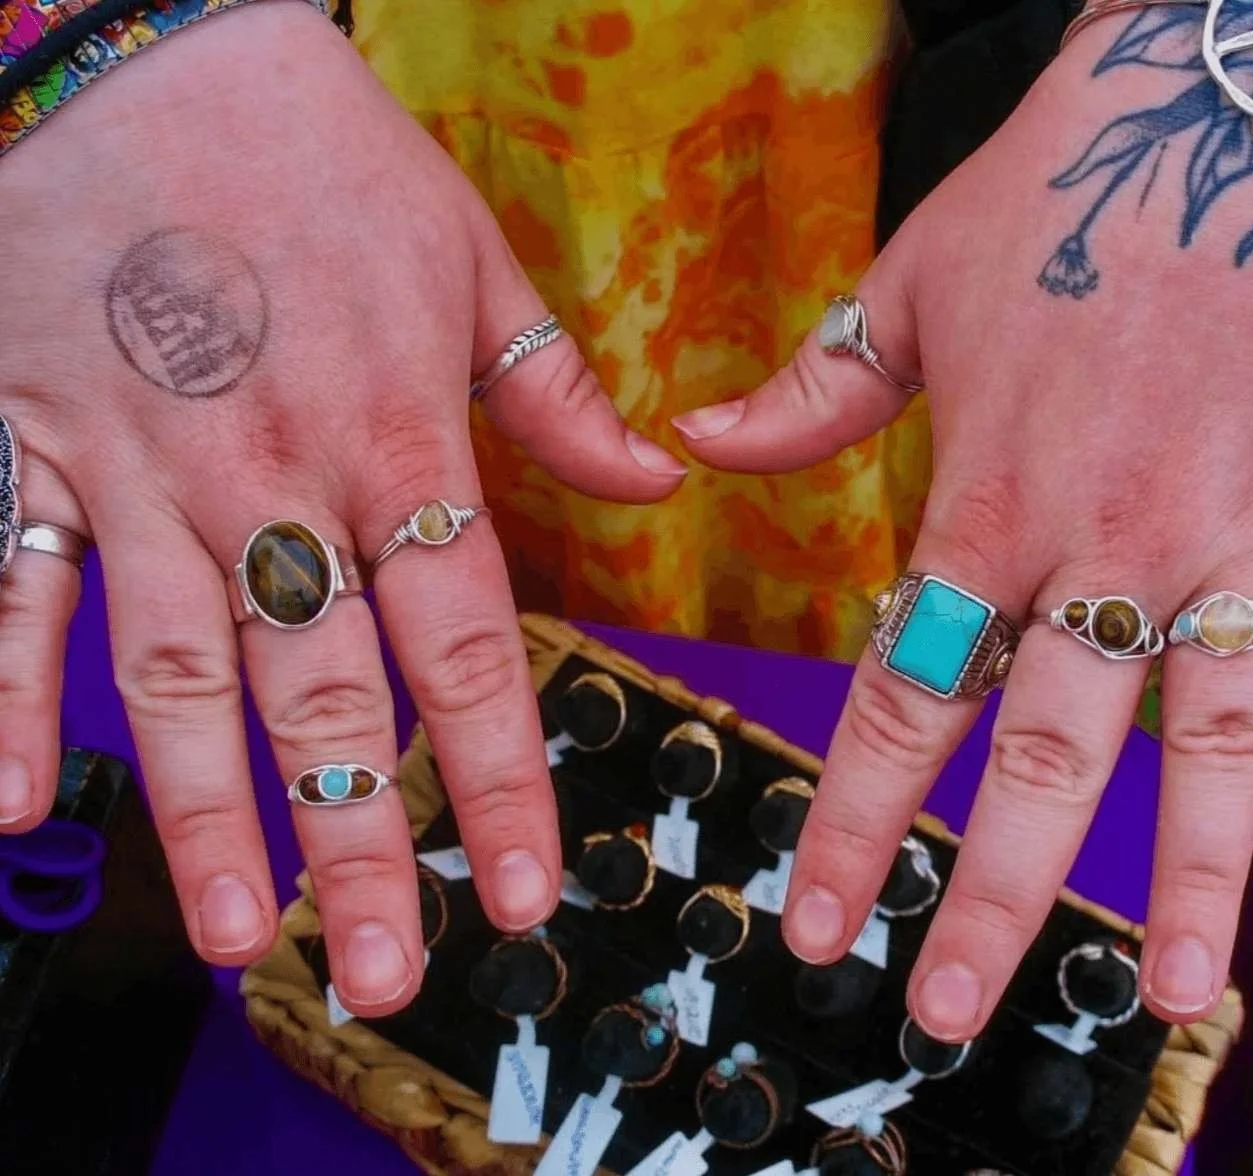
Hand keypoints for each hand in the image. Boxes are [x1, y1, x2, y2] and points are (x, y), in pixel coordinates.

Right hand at [0, 4, 683, 1011]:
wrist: (143, 48)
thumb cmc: (318, 153)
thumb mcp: (469, 262)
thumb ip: (558, 394)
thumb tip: (658, 481)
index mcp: (392, 438)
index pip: (460, 644)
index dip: (495, 776)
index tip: (524, 884)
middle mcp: (269, 479)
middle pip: (321, 694)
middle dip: (358, 843)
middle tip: (387, 968)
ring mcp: (138, 473)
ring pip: (177, 674)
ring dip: (202, 816)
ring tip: (235, 936)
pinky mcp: (29, 447)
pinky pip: (6, 589)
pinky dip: (1, 694)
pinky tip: (6, 805)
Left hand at [676, 30, 1252, 1032]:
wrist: (1233, 90)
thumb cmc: (1072, 184)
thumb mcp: (909, 284)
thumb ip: (807, 392)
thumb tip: (694, 444)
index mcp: (993, 496)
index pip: (903, 696)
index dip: (851, 820)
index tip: (819, 917)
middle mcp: (1114, 535)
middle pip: (1044, 751)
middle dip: (989, 890)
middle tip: (950, 1003)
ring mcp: (1250, 523)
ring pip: (1220, 730)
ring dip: (1194, 869)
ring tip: (1170, 987)